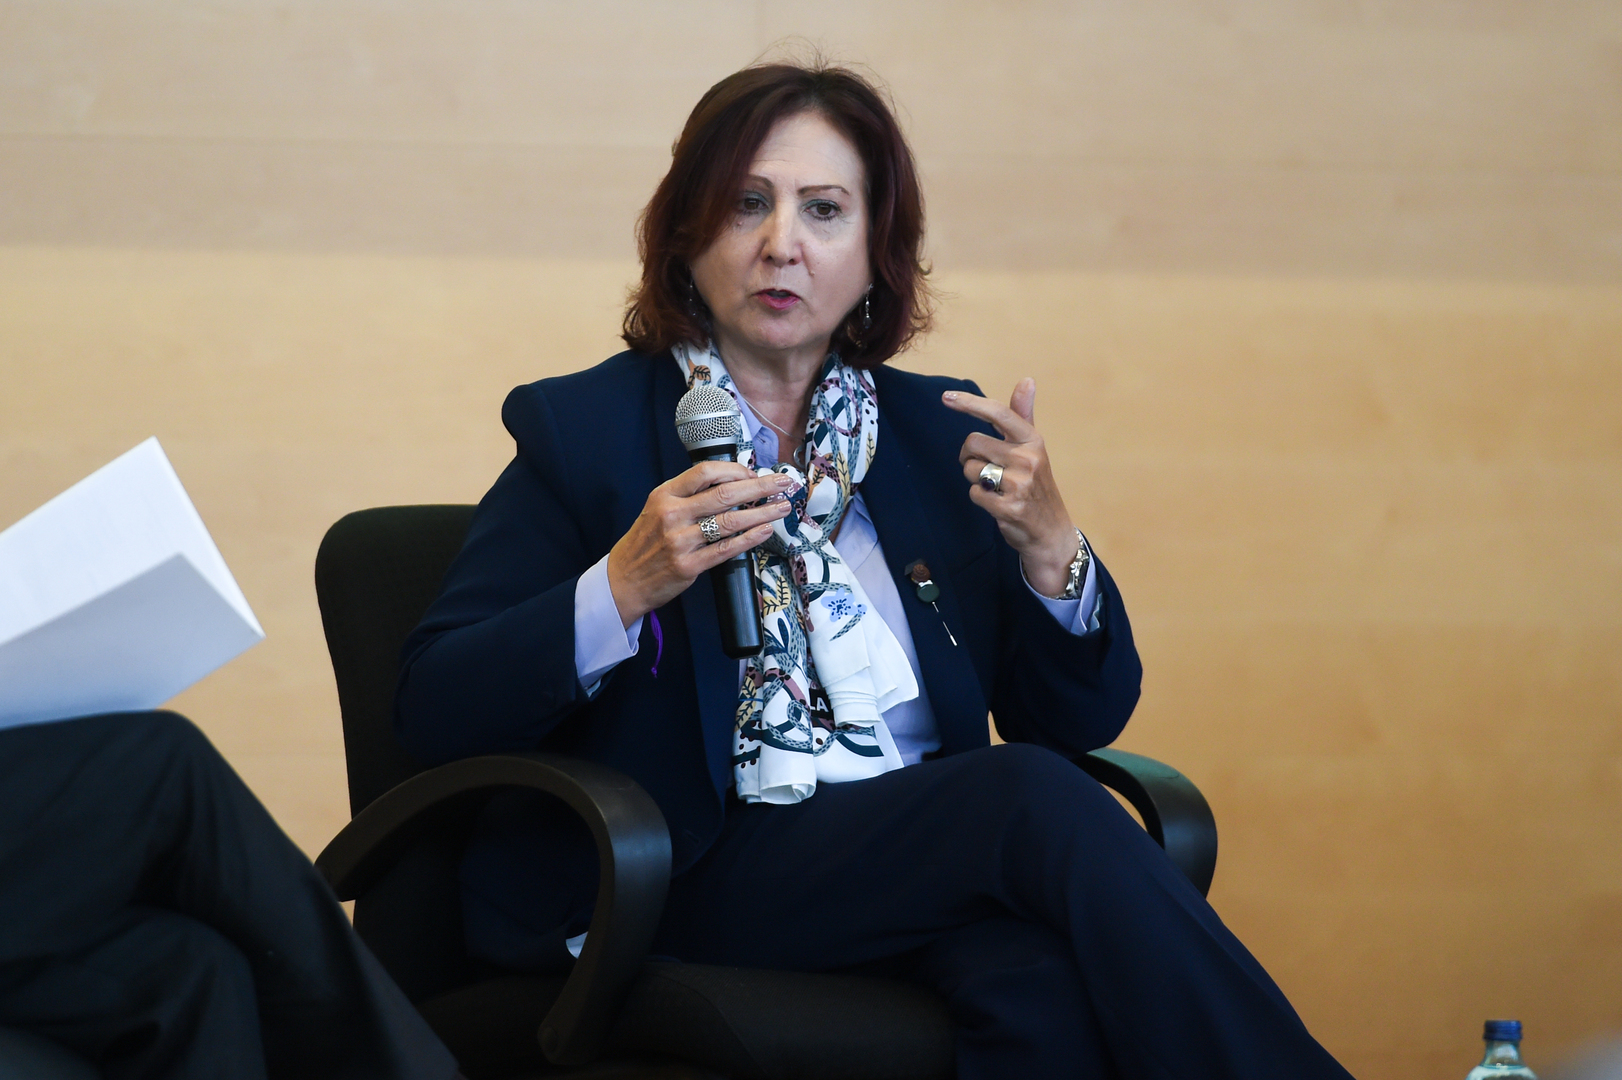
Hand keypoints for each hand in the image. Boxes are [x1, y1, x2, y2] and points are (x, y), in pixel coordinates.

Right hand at [606, 462, 794, 627]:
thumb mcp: (657, 508)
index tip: (754, 474)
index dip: (735, 470)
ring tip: (781, 508)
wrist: (622, 580)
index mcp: (664, 495)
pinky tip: (765, 531)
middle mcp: (672, 515)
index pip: (705, 472)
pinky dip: (750, 539)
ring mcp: (680, 541)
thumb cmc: (645, 543)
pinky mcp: (689, 565)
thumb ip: (687, 496)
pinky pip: (726, 549)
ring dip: (762, 513)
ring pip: (731, 521)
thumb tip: (730, 484)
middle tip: (783, 484)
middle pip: (726, 494)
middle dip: (761, 487)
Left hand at [944, 379, 1079, 597]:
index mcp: (1032, 440)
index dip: (969, 404)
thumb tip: (1027, 380)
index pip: (998, 413)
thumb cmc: (1036, 485)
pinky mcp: (1010, 507)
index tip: (946, 398)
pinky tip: (997, 504)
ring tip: (996, 488)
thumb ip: (1023, 415)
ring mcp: (1020, 483)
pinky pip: (974, 493)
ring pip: (971, 469)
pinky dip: (980, 498)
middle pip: (973, 443)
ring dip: (975, 479)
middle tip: (986, 468)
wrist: (1051, 531)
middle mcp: (1028, 458)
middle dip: (970, 456)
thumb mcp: (1033, 448)